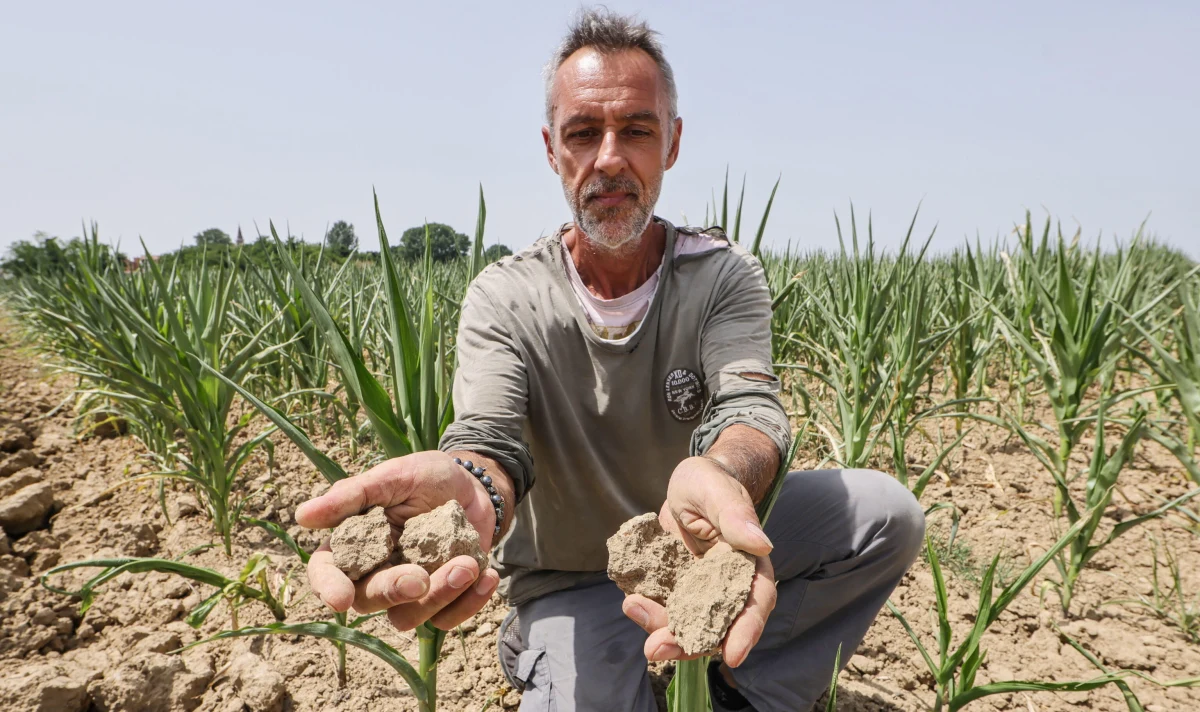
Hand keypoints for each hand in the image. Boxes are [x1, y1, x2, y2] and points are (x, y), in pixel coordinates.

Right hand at [295, 450, 500, 630]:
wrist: (474, 486)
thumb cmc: (427, 477)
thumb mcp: (393, 476)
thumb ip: (354, 495)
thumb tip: (303, 515)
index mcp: (353, 544)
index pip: (326, 573)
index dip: (328, 588)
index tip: (340, 599)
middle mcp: (375, 572)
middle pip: (369, 601)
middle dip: (394, 591)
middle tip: (421, 577)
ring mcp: (409, 591)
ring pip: (409, 617)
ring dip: (439, 597)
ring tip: (468, 565)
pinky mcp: (442, 599)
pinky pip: (447, 619)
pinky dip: (470, 602)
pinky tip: (487, 575)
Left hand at [621, 456, 776, 666]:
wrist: (686, 485)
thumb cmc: (709, 482)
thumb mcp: (717, 492)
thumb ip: (735, 516)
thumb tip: (762, 544)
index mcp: (749, 565)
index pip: (755, 603)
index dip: (747, 630)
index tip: (733, 655)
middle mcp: (726, 586)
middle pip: (715, 626)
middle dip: (688, 643)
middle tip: (655, 650)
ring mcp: (698, 591)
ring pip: (686, 623)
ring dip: (662, 630)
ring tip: (633, 608)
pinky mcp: (673, 590)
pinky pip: (662, 608)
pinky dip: (647, 611)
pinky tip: (630, 600)